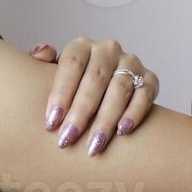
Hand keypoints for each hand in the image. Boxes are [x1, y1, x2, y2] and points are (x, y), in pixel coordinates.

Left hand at [28, 38, 158, 156]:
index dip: (61, 93)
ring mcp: (131, 63)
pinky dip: (134, 113)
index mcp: (82, 46)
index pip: (71, 65)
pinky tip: (122, 131)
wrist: (102, 89)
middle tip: (68, 139)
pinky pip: (144, 95)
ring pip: (119, 90)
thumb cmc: (71, 85)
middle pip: (94, 80)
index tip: (51, 122)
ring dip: (106, 119)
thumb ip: (42, 63)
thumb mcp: (52, 72)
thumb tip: (42, 53)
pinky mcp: (149, 79)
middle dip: (80, 113)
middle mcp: (108, 50)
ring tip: (93, 145)